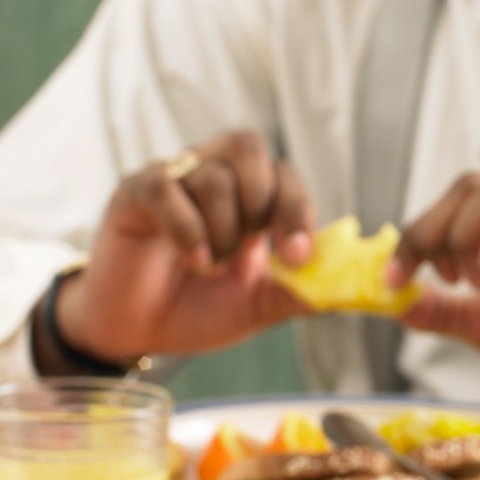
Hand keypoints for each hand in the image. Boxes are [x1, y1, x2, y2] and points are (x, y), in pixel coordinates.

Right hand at [52, 131, 313, 363]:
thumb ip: (299, 292)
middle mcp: (212, 175)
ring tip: (212, 269)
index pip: (284, 175)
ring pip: (212, 176)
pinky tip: (194, 261)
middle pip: (248, 148)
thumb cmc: (199, 307)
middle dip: (260, 204)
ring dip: (222, 231)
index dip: (297, 210)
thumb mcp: (258, 305)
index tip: (297, 257)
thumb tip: (345, 288)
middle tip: (249, 250)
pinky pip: (165, 189)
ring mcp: (172, 180)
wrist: (138, 330)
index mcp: (251, 196)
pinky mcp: (133, 193)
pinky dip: (188, 229)